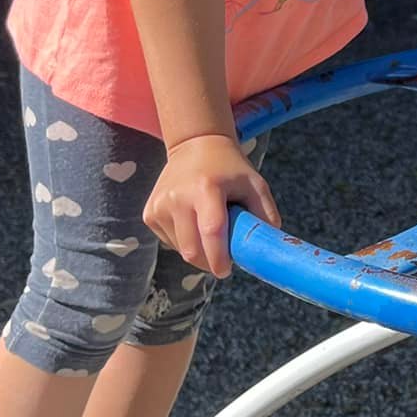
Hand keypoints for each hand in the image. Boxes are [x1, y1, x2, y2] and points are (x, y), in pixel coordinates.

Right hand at [143, 133, 281, 277]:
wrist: (194, 145)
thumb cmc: (230, 168)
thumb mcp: (255, 184)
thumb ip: (264, 215)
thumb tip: (266, 249)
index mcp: (206, 188)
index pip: (211, 231)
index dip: (219, 257)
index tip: (227, 271)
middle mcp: (178, 197)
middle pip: (192, 249)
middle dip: (210, 261)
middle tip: (224, 256)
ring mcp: (159, 206)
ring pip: (181, 249)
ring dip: (198, 250)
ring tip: (209, 227)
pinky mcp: (149, 213)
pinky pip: (170, 242)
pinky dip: (185, 241)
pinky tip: (193, 220)